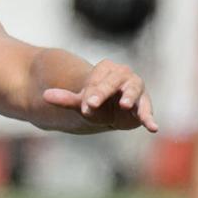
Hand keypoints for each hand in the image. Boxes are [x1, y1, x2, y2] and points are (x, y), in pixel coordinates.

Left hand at [42, 60, 157, 132]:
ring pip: (134, 91)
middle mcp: (124, 75)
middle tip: (92, 104)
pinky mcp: (143, 104)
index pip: (98, 80)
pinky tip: (153, 128)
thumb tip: (45, 95)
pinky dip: (149, 118)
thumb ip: (65, 99)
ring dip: (129, 97)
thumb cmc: (95, 103)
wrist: (111, 111)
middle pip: (114, 82)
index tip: (85, 106)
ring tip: (124, 105)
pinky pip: (146, 110)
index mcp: (106, 70)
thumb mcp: (80, 102)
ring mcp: (136, 89)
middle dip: (103, 92)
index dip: (92, 93)